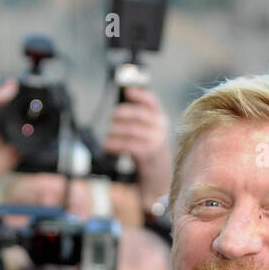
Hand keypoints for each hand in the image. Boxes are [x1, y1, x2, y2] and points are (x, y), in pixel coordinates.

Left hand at [101, 86, 173, 209]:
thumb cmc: (149, 153)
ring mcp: (156, 141)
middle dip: (121, 114)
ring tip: (106, 136)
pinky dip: (115, 144)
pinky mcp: (149, 154)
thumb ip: (138, 120)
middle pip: (138, 114)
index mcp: (161, 120)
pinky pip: (128, 144)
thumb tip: (121, 106)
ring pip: (131, 129)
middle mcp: (161, 128)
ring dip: (114, 132)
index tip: (127, 91)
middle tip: (110, 120)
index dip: (140, 94)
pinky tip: (107, 146)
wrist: (160, 178)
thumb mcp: (148, 133)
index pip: (152, 102)